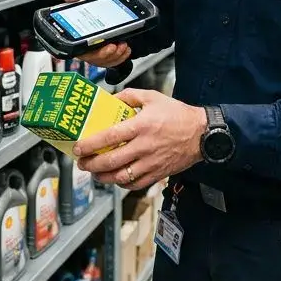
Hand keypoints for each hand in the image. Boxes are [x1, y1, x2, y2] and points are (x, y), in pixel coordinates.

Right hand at [62, 0, 131, 67]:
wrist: (122, 7)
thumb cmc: (104, 4)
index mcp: (79, 32)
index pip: (75, 46)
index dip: (81, 49)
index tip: (91, 45)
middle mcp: (88, 44)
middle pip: (91, 57)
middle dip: (103, 54)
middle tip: (111, 46)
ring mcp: (99, 51)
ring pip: (104, 60)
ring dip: (114, 54)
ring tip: (121, 44)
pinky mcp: (110, 55)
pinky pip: (114, 61)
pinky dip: (121, 56)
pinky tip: (125, 48)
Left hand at [74, 88, 207, 190]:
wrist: (202, 134)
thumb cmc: (178, 114)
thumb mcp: (152, 97)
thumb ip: (129, 96)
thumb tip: (111, 99)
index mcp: (141, 125)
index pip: (109, 137)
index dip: (90, 144)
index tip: (78, 147)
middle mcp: (144, 146)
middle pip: (111, 161)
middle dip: (91, 164)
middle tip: (82, 162)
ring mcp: (151, 162)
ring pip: (121, 177)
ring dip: (103, 177)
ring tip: (95, 173)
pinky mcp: (158, 173)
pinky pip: (136, 184)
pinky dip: (122, 184)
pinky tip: (115, 179)